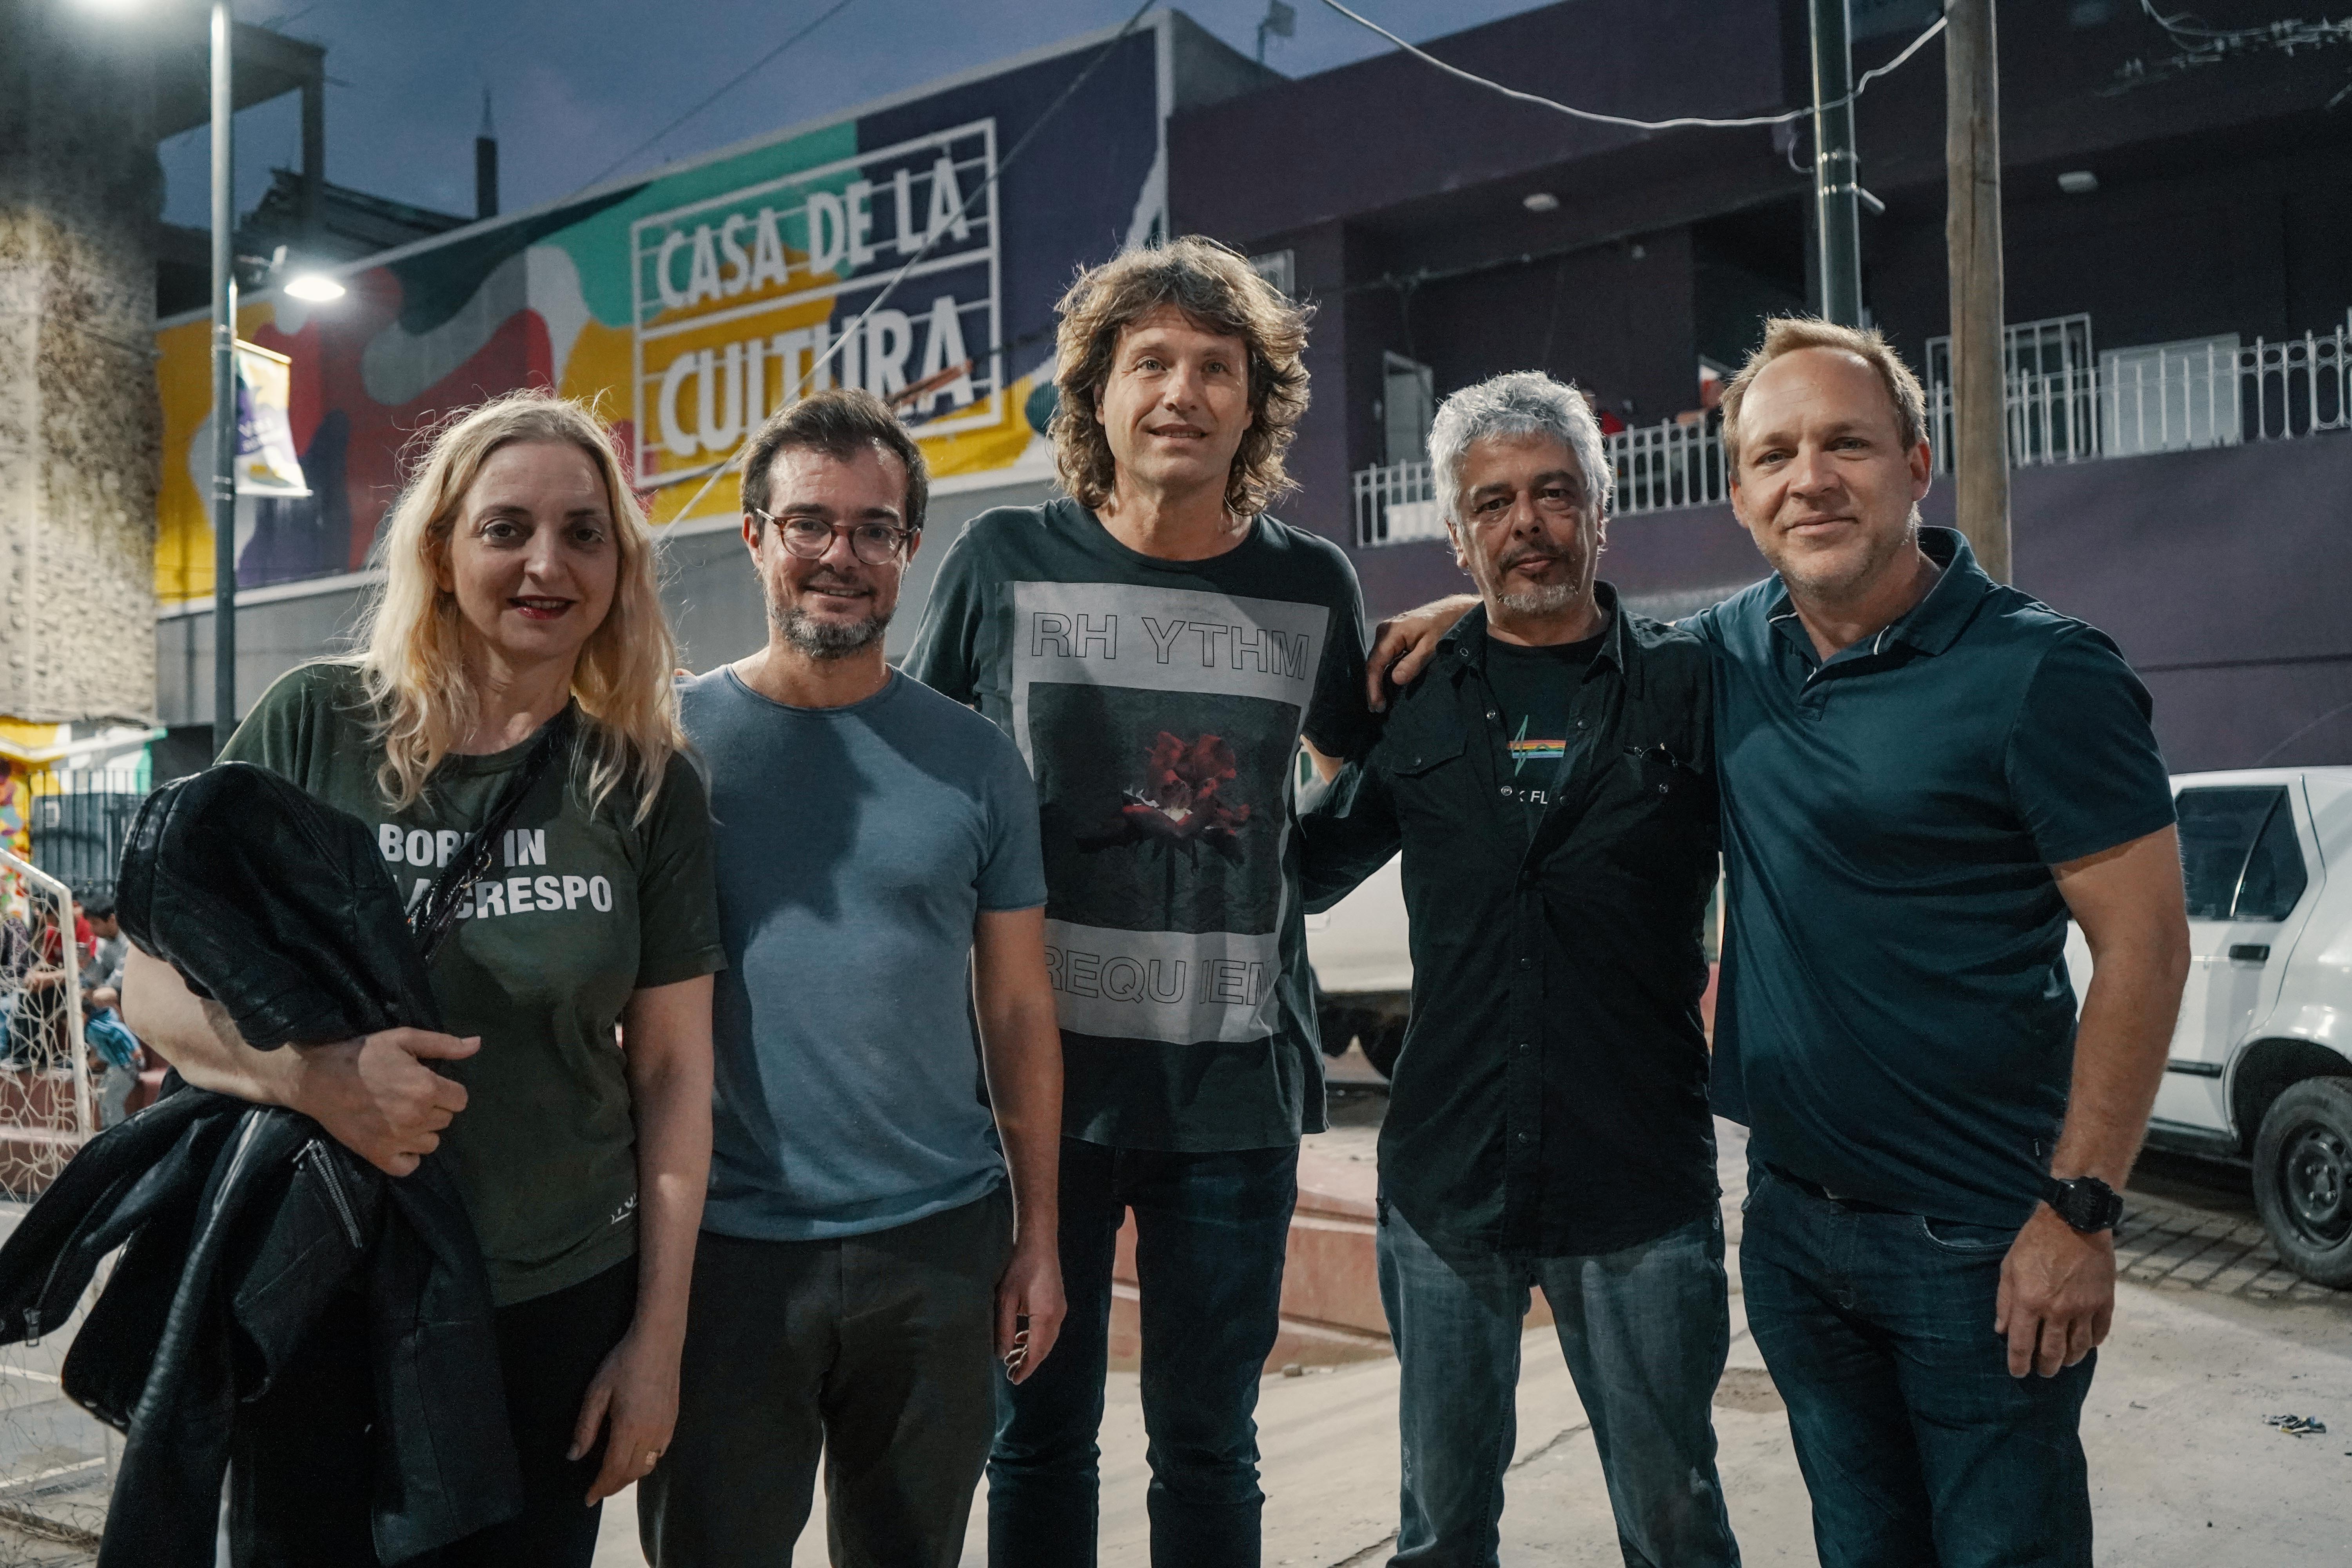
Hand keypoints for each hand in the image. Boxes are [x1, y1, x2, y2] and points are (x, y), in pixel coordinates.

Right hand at [281, 1028, 477, 1176]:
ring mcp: (398, 1139)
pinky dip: (407, 1156)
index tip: (430, 1084)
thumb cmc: (363, 1054)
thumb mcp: (404, 1039)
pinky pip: (409, 1166)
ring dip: (422, 1131)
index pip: (460, 1100)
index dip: (447, 1091)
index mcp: (427, 1088)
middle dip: (434, 1108)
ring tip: (401, 1116)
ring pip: (431, 1143)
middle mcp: (417, 1117)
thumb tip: (477, 1044)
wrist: (318, 1077)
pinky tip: (397, 1140)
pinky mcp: (378, 1155)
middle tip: (409, 1096)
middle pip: (446, 1120)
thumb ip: (444, 1045)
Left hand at [570, 1327, 680, 1504]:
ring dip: (630, 1476)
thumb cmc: (624, 1363)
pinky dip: (645, 1462)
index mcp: (629, 1428)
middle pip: (632, 1473)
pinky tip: (635, 1455)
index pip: (614, 1470)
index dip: (600, 1488)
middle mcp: (651, 1434)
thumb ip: (585, 1427)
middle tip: (597, 1490)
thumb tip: (574, 1456)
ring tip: (613, 1475)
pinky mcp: (673, 1420)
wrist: (659, 1341)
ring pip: (648, 1465)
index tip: (588, 1499)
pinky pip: (659, 1452)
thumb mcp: (597, 1392)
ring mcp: (666, 1428)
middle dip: (613, 1486)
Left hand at [996, 1235, 1064, 1384]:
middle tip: (1011, 1374)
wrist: (1038, 1242)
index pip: (1037, 1352)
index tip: (1014, 1380)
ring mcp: (1059, 1308)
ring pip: (1046, 1339)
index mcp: (1046, 1317)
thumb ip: (1004, 1329)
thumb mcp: (1005, 1300)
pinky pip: (1047, 1328)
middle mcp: (1057, 1315)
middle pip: (1044, 1348)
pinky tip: (1021, 1339)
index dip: (1026, 1368)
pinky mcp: (1056, 1302)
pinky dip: (1035, 1338)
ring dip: (1031, 1350)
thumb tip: (1001, 1354)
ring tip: (1012, 1358)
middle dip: (1028, 1362)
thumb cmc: (1019, 1268)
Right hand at [1365, 595, 1476, 710]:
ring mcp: (1388, 632)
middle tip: (1377, 709)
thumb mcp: (1431, 647)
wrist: (1455, 610)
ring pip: (1378, 661)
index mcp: (1391, 632)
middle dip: (1373, 687)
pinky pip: (1386, 657)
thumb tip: (1395, 680)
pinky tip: (1387, 685)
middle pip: (1373, 663)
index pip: (1376, 663)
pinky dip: (1385, 672)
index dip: (1374, 687)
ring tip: (1380, 701)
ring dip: (1378, 681)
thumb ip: (1413, 663)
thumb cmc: (1445, 626)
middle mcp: (1385, 630)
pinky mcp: (1394, 636)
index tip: (1378, 706)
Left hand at [1994, 1204, 2115, 1377]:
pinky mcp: (2104, 1302)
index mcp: (2030, 1302)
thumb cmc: (2035, 1242)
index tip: (2017, 1373)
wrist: (2074, 1221)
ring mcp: (2084, 1308)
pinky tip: (2086, 1345)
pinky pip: (2100, 1332)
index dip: (2019, 1364)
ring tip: (2064, 1362)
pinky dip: (2092, 1343)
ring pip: (2079, 1348)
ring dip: (2070, 1359)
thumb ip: (2005, 1301)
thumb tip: (2001, 1330)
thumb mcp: (2009, 1267)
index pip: (2022, 1345)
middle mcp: (2058, 1310)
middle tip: (2043, 1371)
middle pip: (2053, 1353)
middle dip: (2046, 1367)